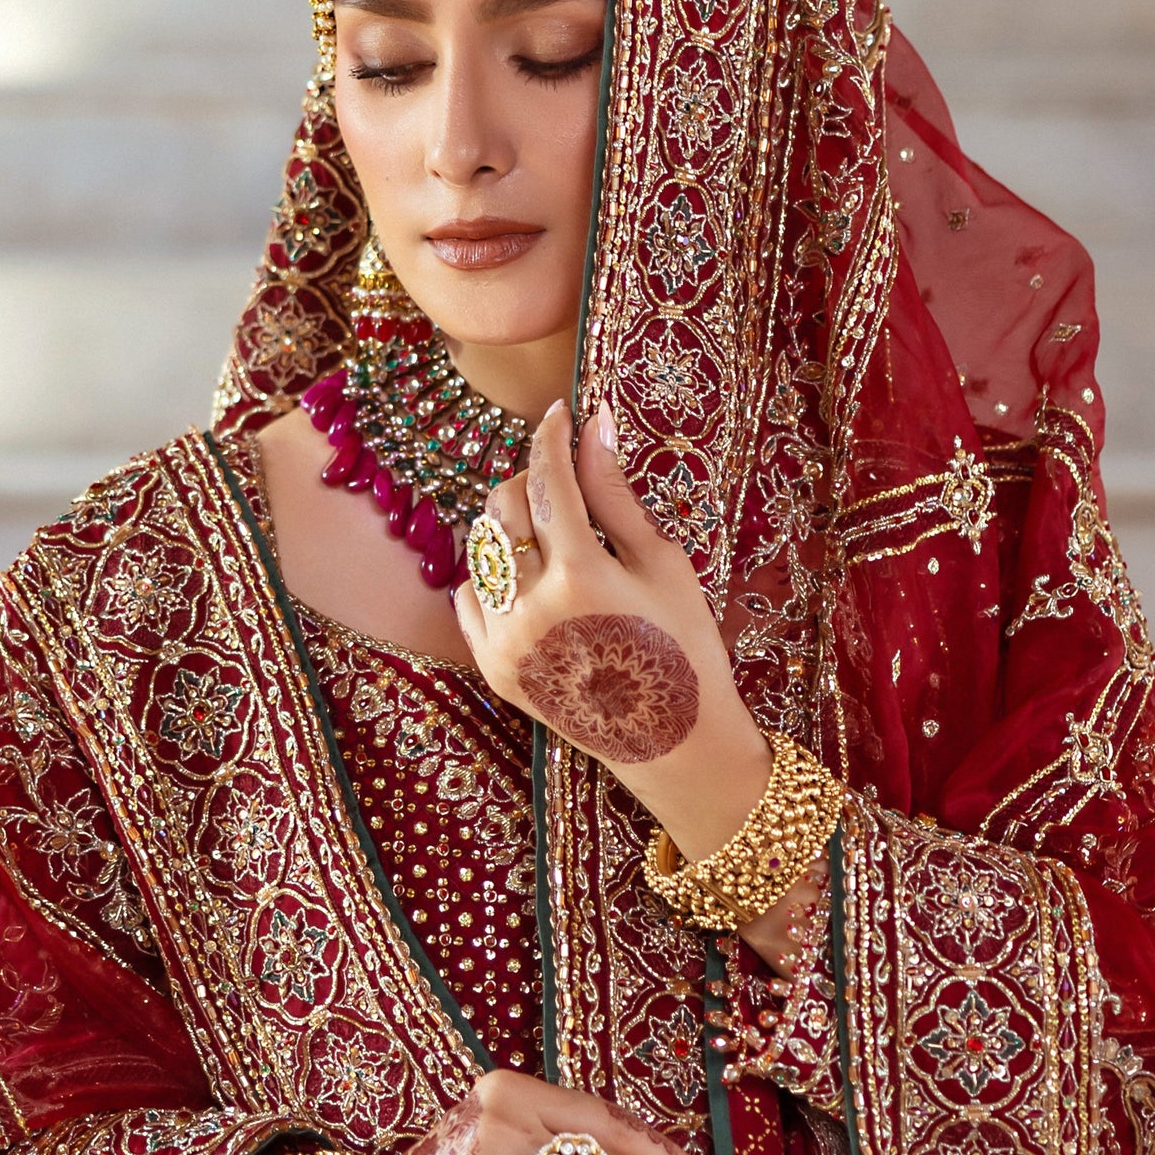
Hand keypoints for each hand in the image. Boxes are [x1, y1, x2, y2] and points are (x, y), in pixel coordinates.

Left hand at [453, 398, 772, 862]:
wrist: (673, 743)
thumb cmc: (685, 647)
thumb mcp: (662, 563)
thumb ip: (616, 495)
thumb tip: (595, 424)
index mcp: (581, 575)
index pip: (546, 479)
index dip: (550, 437)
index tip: (558, 412)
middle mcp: (532, 607)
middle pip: (501, 506)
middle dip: (528, 481)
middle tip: (561, 485)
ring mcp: (506, 642)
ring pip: (480, 549)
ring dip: (509, 528)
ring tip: (552, 538)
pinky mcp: (494, 668)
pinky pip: (469, 597)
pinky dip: (491, 576)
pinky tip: (530, 581)